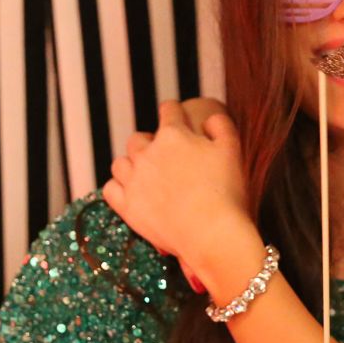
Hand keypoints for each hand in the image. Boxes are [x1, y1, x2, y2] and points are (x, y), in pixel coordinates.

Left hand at [103, 101, 250, 271]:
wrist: (211, 232)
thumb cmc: (225, 191)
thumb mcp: (233, 149)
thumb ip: (220, 125)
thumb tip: (209, 119)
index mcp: (174, 135)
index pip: (168, 110)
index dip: (175, 113)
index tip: (180, 118)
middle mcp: (147, 153)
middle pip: (139, 137)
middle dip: (151, 142)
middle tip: (168, 157)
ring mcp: (133, 179)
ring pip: (121, 162)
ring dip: (133, 164)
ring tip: (149, 175)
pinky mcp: (126, 205)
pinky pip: (110, 188)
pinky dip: (119, 187)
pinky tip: (134, 192)